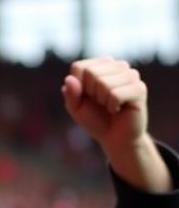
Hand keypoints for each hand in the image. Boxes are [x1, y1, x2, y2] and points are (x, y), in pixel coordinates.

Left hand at [62, 56, 169, 191]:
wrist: (115, 140)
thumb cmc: (96, 123)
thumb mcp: (77, 111)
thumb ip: (71, 95)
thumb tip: (69, 80)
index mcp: (101, 67)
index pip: (79, 67)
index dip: (77, 87)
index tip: (87, 99)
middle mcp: (117, 67)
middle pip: (89, 72)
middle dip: (88, 95)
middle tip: (100, 106)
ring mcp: (130, 76)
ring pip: (102, 81)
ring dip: (100, 100)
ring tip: (110, 108)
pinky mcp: (139, 89)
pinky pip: (116, 91)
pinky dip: (111, 103)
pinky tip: (118, 109)